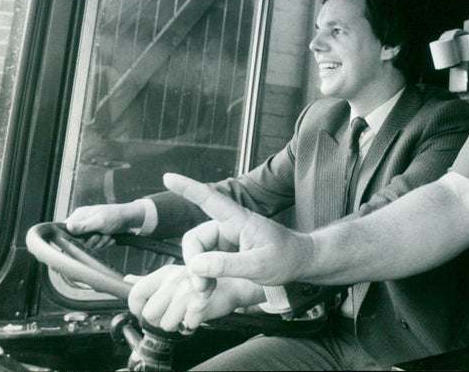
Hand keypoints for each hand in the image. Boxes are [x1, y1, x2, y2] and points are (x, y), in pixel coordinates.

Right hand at [65, 202, 144, 248]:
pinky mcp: (96, 235)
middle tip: (100, 236)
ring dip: (99, 243)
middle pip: (77, 240)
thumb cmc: (116, 216)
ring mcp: (89, 229)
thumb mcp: (99, 221)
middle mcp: (82, 222)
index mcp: (79, 216)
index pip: (66, 231)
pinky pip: (95, 245)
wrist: (130, 219)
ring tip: (107, 236)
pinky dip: (103, 244)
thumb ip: (83, 226)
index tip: (83, 240)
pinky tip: (110, 238)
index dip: (74, 239)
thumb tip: (67, 226)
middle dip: (91, 242)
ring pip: (87, 244)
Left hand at [127, 264, 264, 332]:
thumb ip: (150, 280)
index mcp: (165, 272)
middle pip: (149, 313)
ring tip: (186, 312)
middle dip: (159, 319)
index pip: (136, 292)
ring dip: (176, 324)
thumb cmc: (204, 280)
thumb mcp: (175, 275)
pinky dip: (190, 325)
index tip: (143, 311)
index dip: (136, 307)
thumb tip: (128, 280)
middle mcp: (174, 279)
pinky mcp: (199, 304)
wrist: (234, 283)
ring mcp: (187, 292)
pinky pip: (184, 326)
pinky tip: (196, 315)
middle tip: (173, 312)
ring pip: (165, 324)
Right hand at [163, 173, 312, 292]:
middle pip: (194, 239)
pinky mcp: (226, 250)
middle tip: (202, 289)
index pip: (209, 199)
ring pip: (198, 252)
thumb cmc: (285, 258)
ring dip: (198, 274)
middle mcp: (229, 226)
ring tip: (208, 292)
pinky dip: (204, 276)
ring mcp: (227, 238)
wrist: (300, 262)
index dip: (187, 188)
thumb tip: (196, 265)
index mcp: (238, 220)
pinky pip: (205, 260)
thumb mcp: (258, 266)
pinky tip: (210, 288)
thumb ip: (227, 265)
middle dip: (193, 264)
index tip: (168, 177)